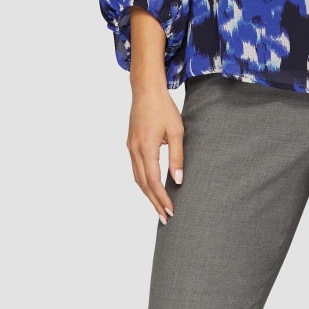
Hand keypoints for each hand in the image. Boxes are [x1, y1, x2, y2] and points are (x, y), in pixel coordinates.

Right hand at [127, 86, 184, 222]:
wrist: (146, 91)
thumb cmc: (163, 108)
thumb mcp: (176, 131)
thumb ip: (177, 156)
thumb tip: (178, 179)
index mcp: (146, 148)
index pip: (153, 181)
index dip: (161, 198)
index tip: (170, 211)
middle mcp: (135, 151)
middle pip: (143, 184)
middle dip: (154, 202)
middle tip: (164, 218)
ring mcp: (130, 148)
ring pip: (137, 178)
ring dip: (147, 194)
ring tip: (159, 207)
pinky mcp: (131, 144)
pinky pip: (136, 169)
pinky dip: (143, 182)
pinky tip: (151, 187)